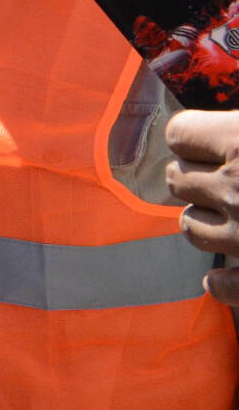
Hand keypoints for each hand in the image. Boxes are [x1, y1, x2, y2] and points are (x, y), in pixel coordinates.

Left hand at [166, 109, 238, 303]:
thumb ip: (238, 126)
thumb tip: (214, 125)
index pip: (179, 134)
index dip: (194, 138)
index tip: (211, 142)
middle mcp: (238, 189)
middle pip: (177, 178)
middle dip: (195, 177)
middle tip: (223, 178)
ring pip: (190, 226)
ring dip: (206, 221)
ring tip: (233, 216)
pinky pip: (221, 285)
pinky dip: (222, 283)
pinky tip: (222, 279)